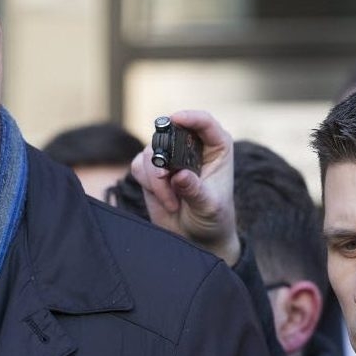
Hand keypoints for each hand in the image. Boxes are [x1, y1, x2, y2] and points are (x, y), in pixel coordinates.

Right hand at [131, 110, 240, 265]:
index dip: (190, 117)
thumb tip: (179, 175)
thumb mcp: (210, 207)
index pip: (204, 123)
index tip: (175, 119)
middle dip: (164, 153)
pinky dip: (148, 184)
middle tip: (165, 175)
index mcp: (216, 148)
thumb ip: (195, 190)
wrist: (196, 237)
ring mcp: (169, 157)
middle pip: (170, 131)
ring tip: (173, 200)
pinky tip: (166, 200)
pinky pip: (139, 166)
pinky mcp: (150, 170)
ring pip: (151, 152)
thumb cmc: (213, 219)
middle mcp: (191, 147)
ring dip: (157, 179)